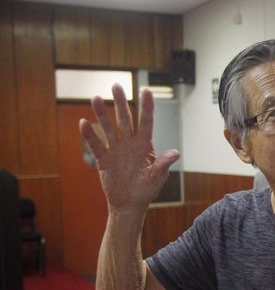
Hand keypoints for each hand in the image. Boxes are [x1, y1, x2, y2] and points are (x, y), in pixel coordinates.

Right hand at [78, 84, 179, 212]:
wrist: (129, 204)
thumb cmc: (146, 189)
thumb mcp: (157, 177)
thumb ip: (164, 164)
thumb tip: (176, 153)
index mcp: (145, 145)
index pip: (146, 122)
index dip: (147, 107)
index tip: (146, 90)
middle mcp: (130, 143)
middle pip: (125, 119)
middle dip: (121, 103)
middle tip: (116, 85)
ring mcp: (116, 149)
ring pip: (109, 128)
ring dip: (102, 114)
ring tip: (95, 98)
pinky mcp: (104, 158)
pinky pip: (96, 144)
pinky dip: (90, 135)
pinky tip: (84, 123)